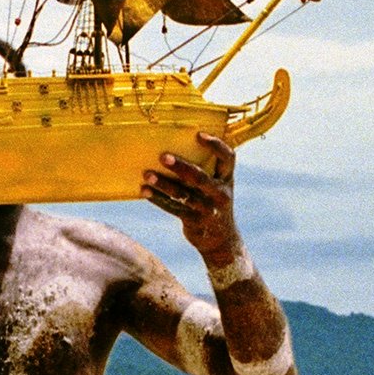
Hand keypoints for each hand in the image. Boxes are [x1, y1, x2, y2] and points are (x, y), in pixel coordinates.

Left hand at [141, 139, 240, 257]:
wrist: (221, 240)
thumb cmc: (213, 201)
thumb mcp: (217, 185)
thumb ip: (207, 168)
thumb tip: (176, 142)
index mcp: (227, 179)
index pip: (228, 158)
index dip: (216, 145)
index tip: (199, 134)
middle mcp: (220, 194)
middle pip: (200, 177)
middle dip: (181, 166)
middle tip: (163, 156)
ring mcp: (208, 209)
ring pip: (183, 194)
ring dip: (164, 183)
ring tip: (147, 174)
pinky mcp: (195, 222)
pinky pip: (174, 208)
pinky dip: (158, 199)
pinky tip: (144, 190)